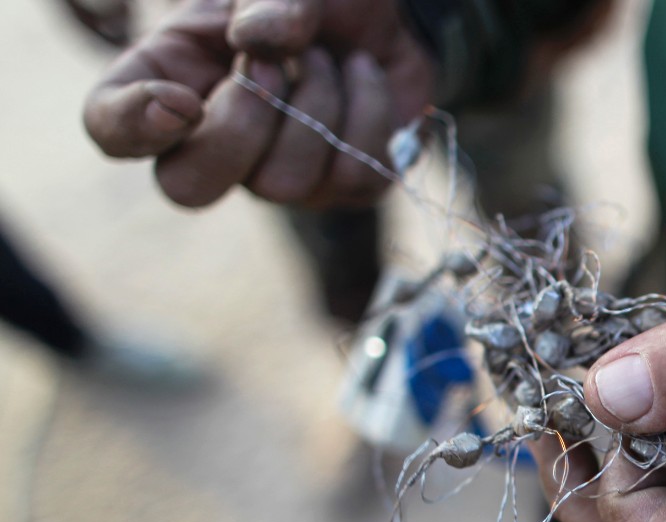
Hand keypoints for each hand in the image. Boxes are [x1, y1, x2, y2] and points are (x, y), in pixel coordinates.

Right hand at [83, 0, 433, 208]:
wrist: (382, 11)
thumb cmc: (307, 0)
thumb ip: (265, 1)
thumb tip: (259, 40)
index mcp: (166, 82)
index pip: (112, 130)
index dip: (134, 125)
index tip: (181, 99)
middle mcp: (212, 144)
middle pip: (189, 188)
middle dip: (241, 123)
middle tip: (273, 64)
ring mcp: (277, 176)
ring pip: (282, 185)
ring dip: (316, 102)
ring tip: (325, 56)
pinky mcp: (342, 188)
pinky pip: (352, 175)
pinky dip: (367, 108)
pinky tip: (362, 74)